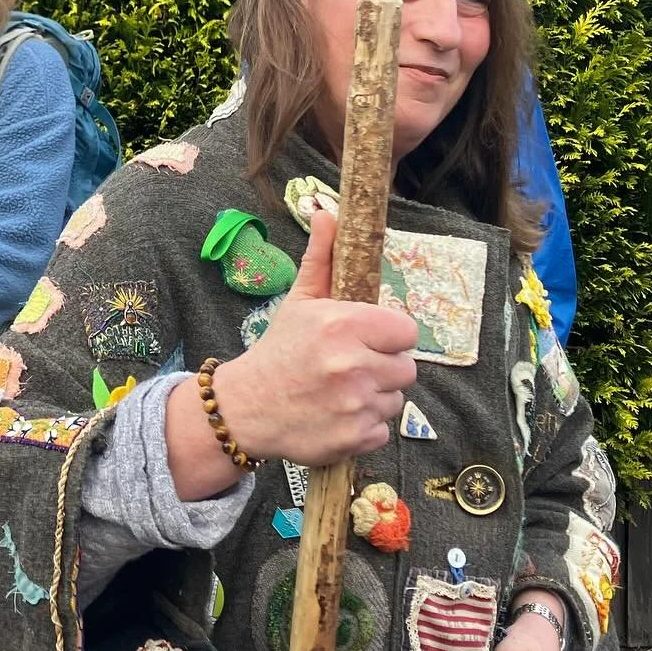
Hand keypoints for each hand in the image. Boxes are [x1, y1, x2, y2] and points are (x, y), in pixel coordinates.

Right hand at [215, 209, 418, 465]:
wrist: (245, 408)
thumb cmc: (278, 350)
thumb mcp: (299, 301)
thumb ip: (322, 259)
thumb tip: (327, 212)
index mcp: (343, 325)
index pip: (406, 330)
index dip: (389, 335)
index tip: (368, 339)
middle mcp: (353, 364)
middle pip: (406, 367)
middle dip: (383, 367)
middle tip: (351, 367)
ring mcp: (355, 404)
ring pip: (396, 399)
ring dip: (375, 397)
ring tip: (341, 392)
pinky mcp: (354, 438)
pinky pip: (383, 429)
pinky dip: (365, 427)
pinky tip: (339, 415)